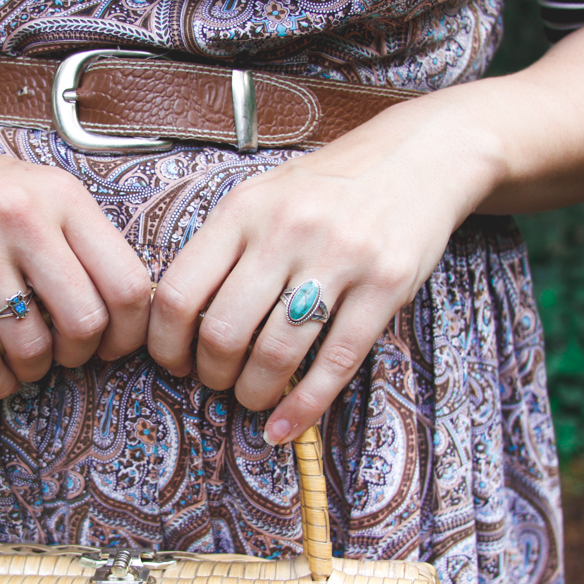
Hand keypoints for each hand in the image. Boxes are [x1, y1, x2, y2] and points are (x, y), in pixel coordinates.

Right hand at [0, 135, 151, 399]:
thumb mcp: (38, 191)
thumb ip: (81, 239)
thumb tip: (128, 310)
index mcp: (61, 195)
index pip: (126, 282)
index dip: (129, 330)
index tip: (115, 344)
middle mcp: (20, 217)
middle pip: (84, 322)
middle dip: (81, 354)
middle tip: (67, 354)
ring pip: (32, 347)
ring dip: (34, 368)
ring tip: (26, 359)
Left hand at [147, 96, 499, 443]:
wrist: (417, 157)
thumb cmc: (325, 187)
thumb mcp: (261, 196)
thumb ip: (222, 247)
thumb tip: (177, 317)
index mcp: (242, 210)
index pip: (180, 292)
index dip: (166, 343)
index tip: (172, 362)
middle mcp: (286, 231)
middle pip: (224, 331)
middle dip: (211, 374)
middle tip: (215, 382)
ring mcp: (340, 258)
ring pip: (277, 353)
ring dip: (254, 393)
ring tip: (250, 397)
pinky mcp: (386, 285)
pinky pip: (336, 362)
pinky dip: (304, 406)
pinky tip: (286, 426)